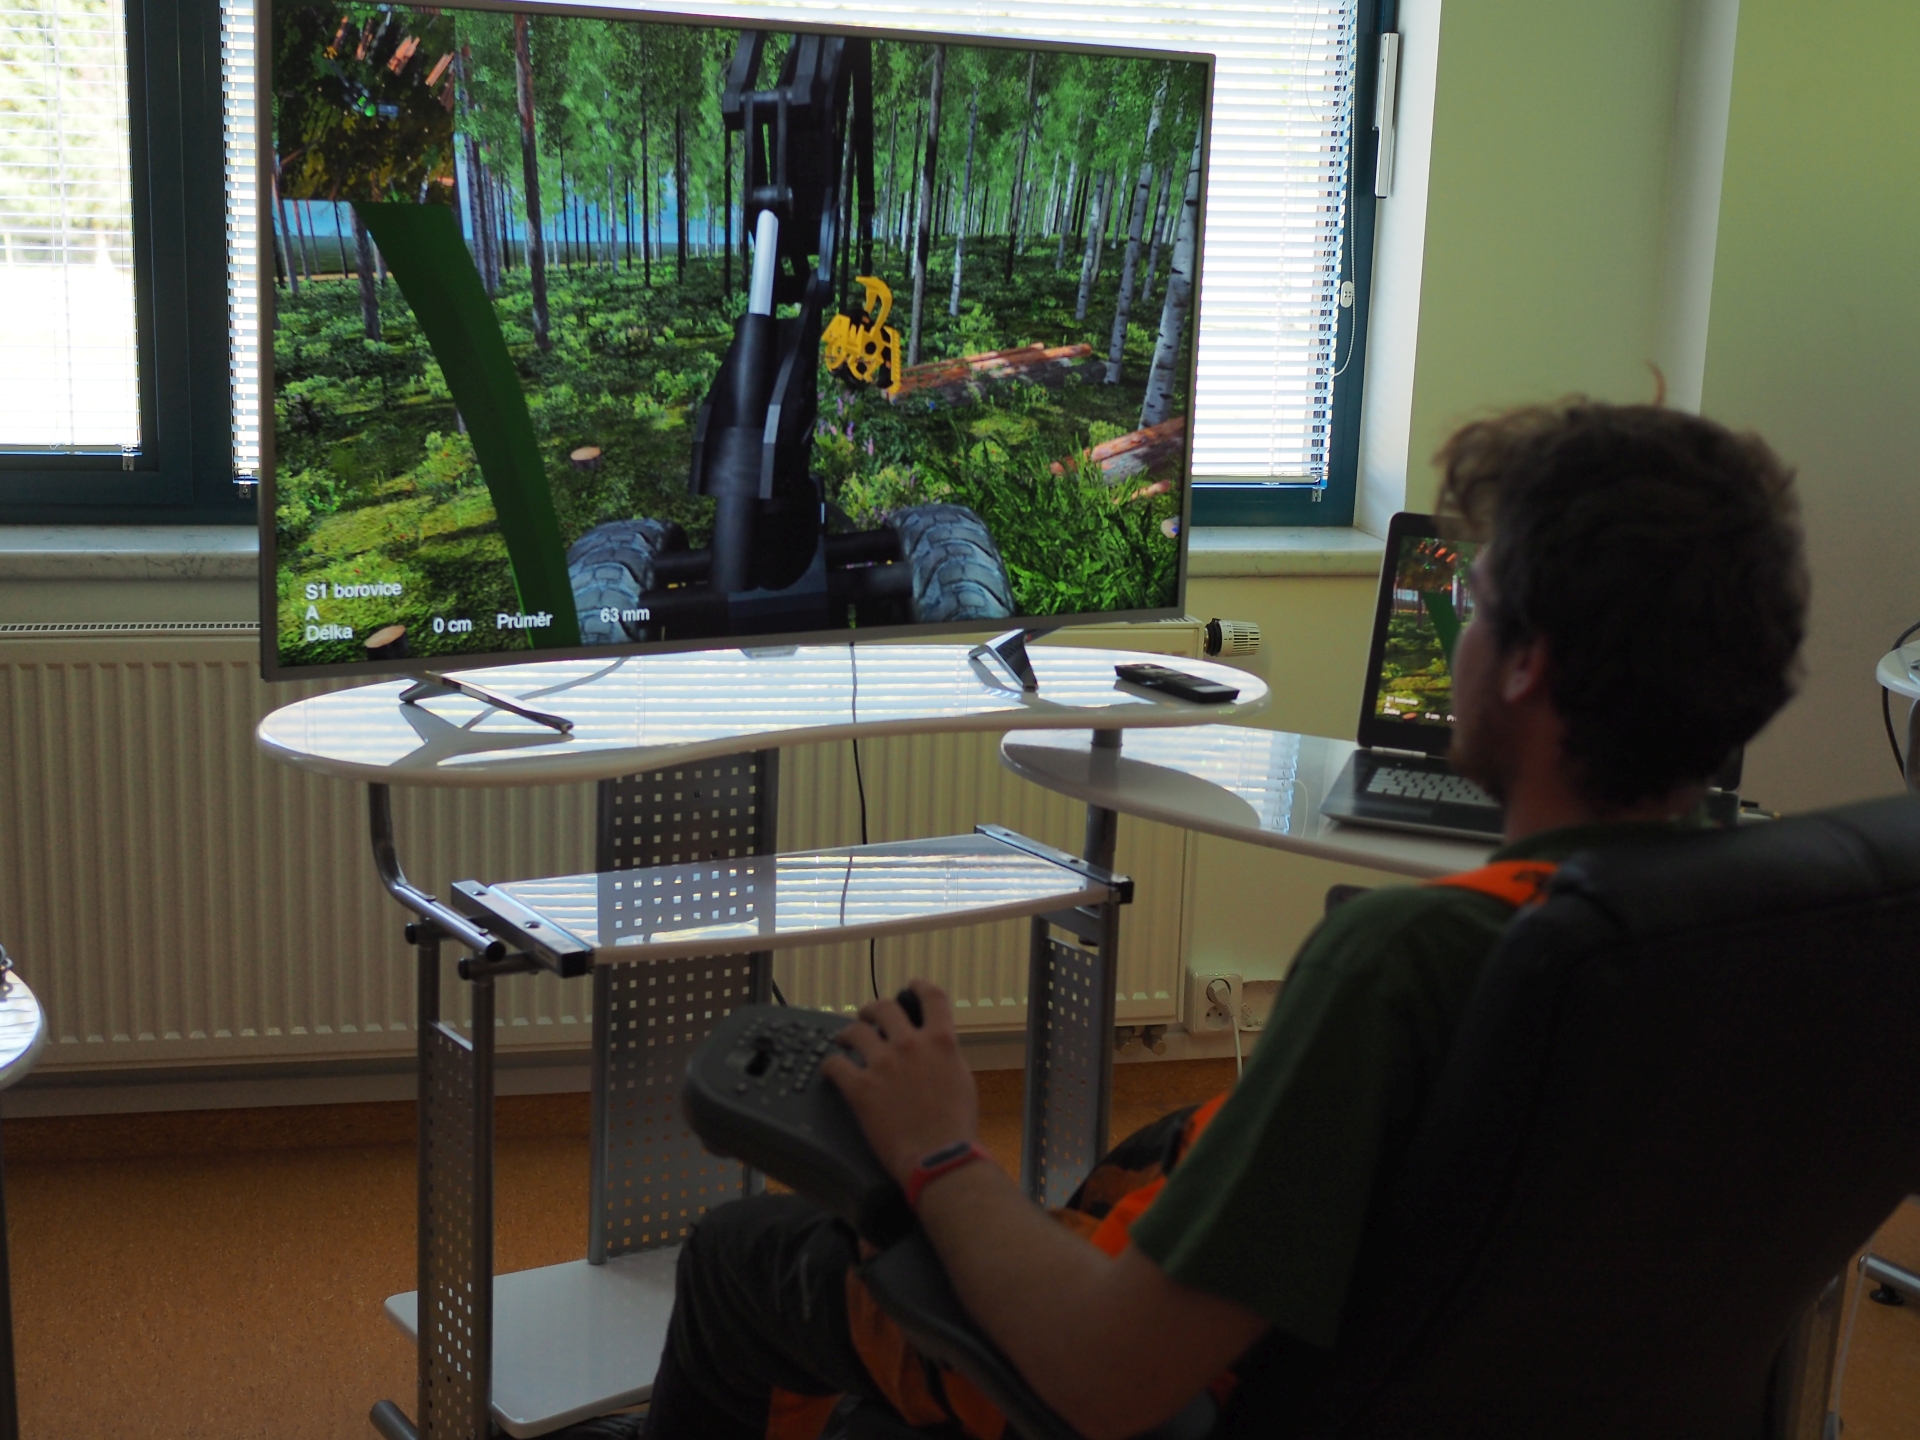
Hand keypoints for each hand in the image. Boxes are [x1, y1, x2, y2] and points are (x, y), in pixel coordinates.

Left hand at [821, 979, 979, 1185]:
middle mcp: (910, 1045)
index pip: (931, 997)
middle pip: (885, 1007)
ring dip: (847, 1034)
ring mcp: (883, 1064)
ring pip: (855, 1031)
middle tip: (868, 1017)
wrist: (939, 1157)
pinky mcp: (860, 1087)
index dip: (918, 986)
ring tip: (844, 1040)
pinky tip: (831, 1070)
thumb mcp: (962, 1081)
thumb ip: (945, 1058)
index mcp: (940, 1042)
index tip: (911, 986)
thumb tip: (936, 1050)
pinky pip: (835, 1065)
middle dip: (873, 1009)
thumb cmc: (956, 1127)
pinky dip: (831, 1065)